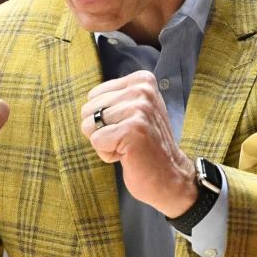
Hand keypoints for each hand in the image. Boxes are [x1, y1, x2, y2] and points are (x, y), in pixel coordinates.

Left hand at [80, 70, 196, 216]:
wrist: (170, 176)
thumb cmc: (146, 146)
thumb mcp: (135, 111)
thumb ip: (115, 99)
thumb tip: (86, 100)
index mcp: (142, 80)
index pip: (94, 96)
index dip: (105, 118)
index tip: (129, 128)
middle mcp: (142, 90)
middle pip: (88, 109)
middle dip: (102, 131)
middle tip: (128, 140)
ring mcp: (139, 109)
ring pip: (90, 126)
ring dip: (105, 143)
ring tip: (128, 147)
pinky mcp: (132, 130)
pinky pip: (97, 141)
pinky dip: (107, 154)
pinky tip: (128, 155)